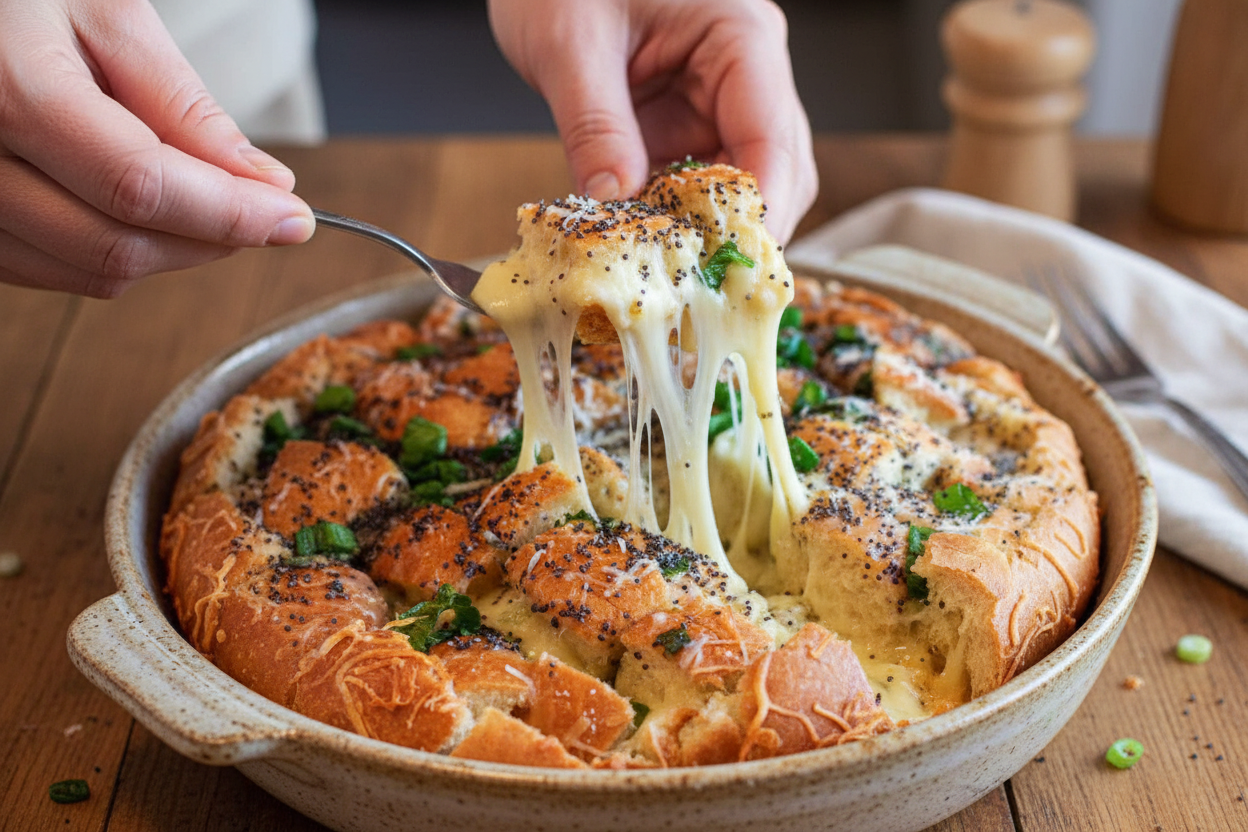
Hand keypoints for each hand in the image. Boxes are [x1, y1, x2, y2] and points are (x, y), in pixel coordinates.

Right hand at [0, 0, 313, 297]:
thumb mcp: (106, 16)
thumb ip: (182, 103)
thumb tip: (261, 182)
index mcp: (10, 92)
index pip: (140, 187)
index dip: (229, 214)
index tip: (292, 219)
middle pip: (117, 245)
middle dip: (209, 239)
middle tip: (260, 211)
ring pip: (91, 272)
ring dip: (169, 251)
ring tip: (195, 195)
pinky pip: (56, 273)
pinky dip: (116, 253)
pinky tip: (139, 209)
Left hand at [488, 0, 816, 242]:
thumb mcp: (570, 41)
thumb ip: (595, 123)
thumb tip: (614, 202)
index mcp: (741, 37)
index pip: (773, 141)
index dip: (755, 214)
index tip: (722, 267)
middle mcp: (745, 74)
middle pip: (775, 175)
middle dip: (738, 234)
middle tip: (694, 286)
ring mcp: (717, 103)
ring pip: (737, 189)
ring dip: (702, 233)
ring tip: (663, 273)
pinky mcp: (682, 125)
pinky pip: (691, 187)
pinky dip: (670, 221)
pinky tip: (640, 247)